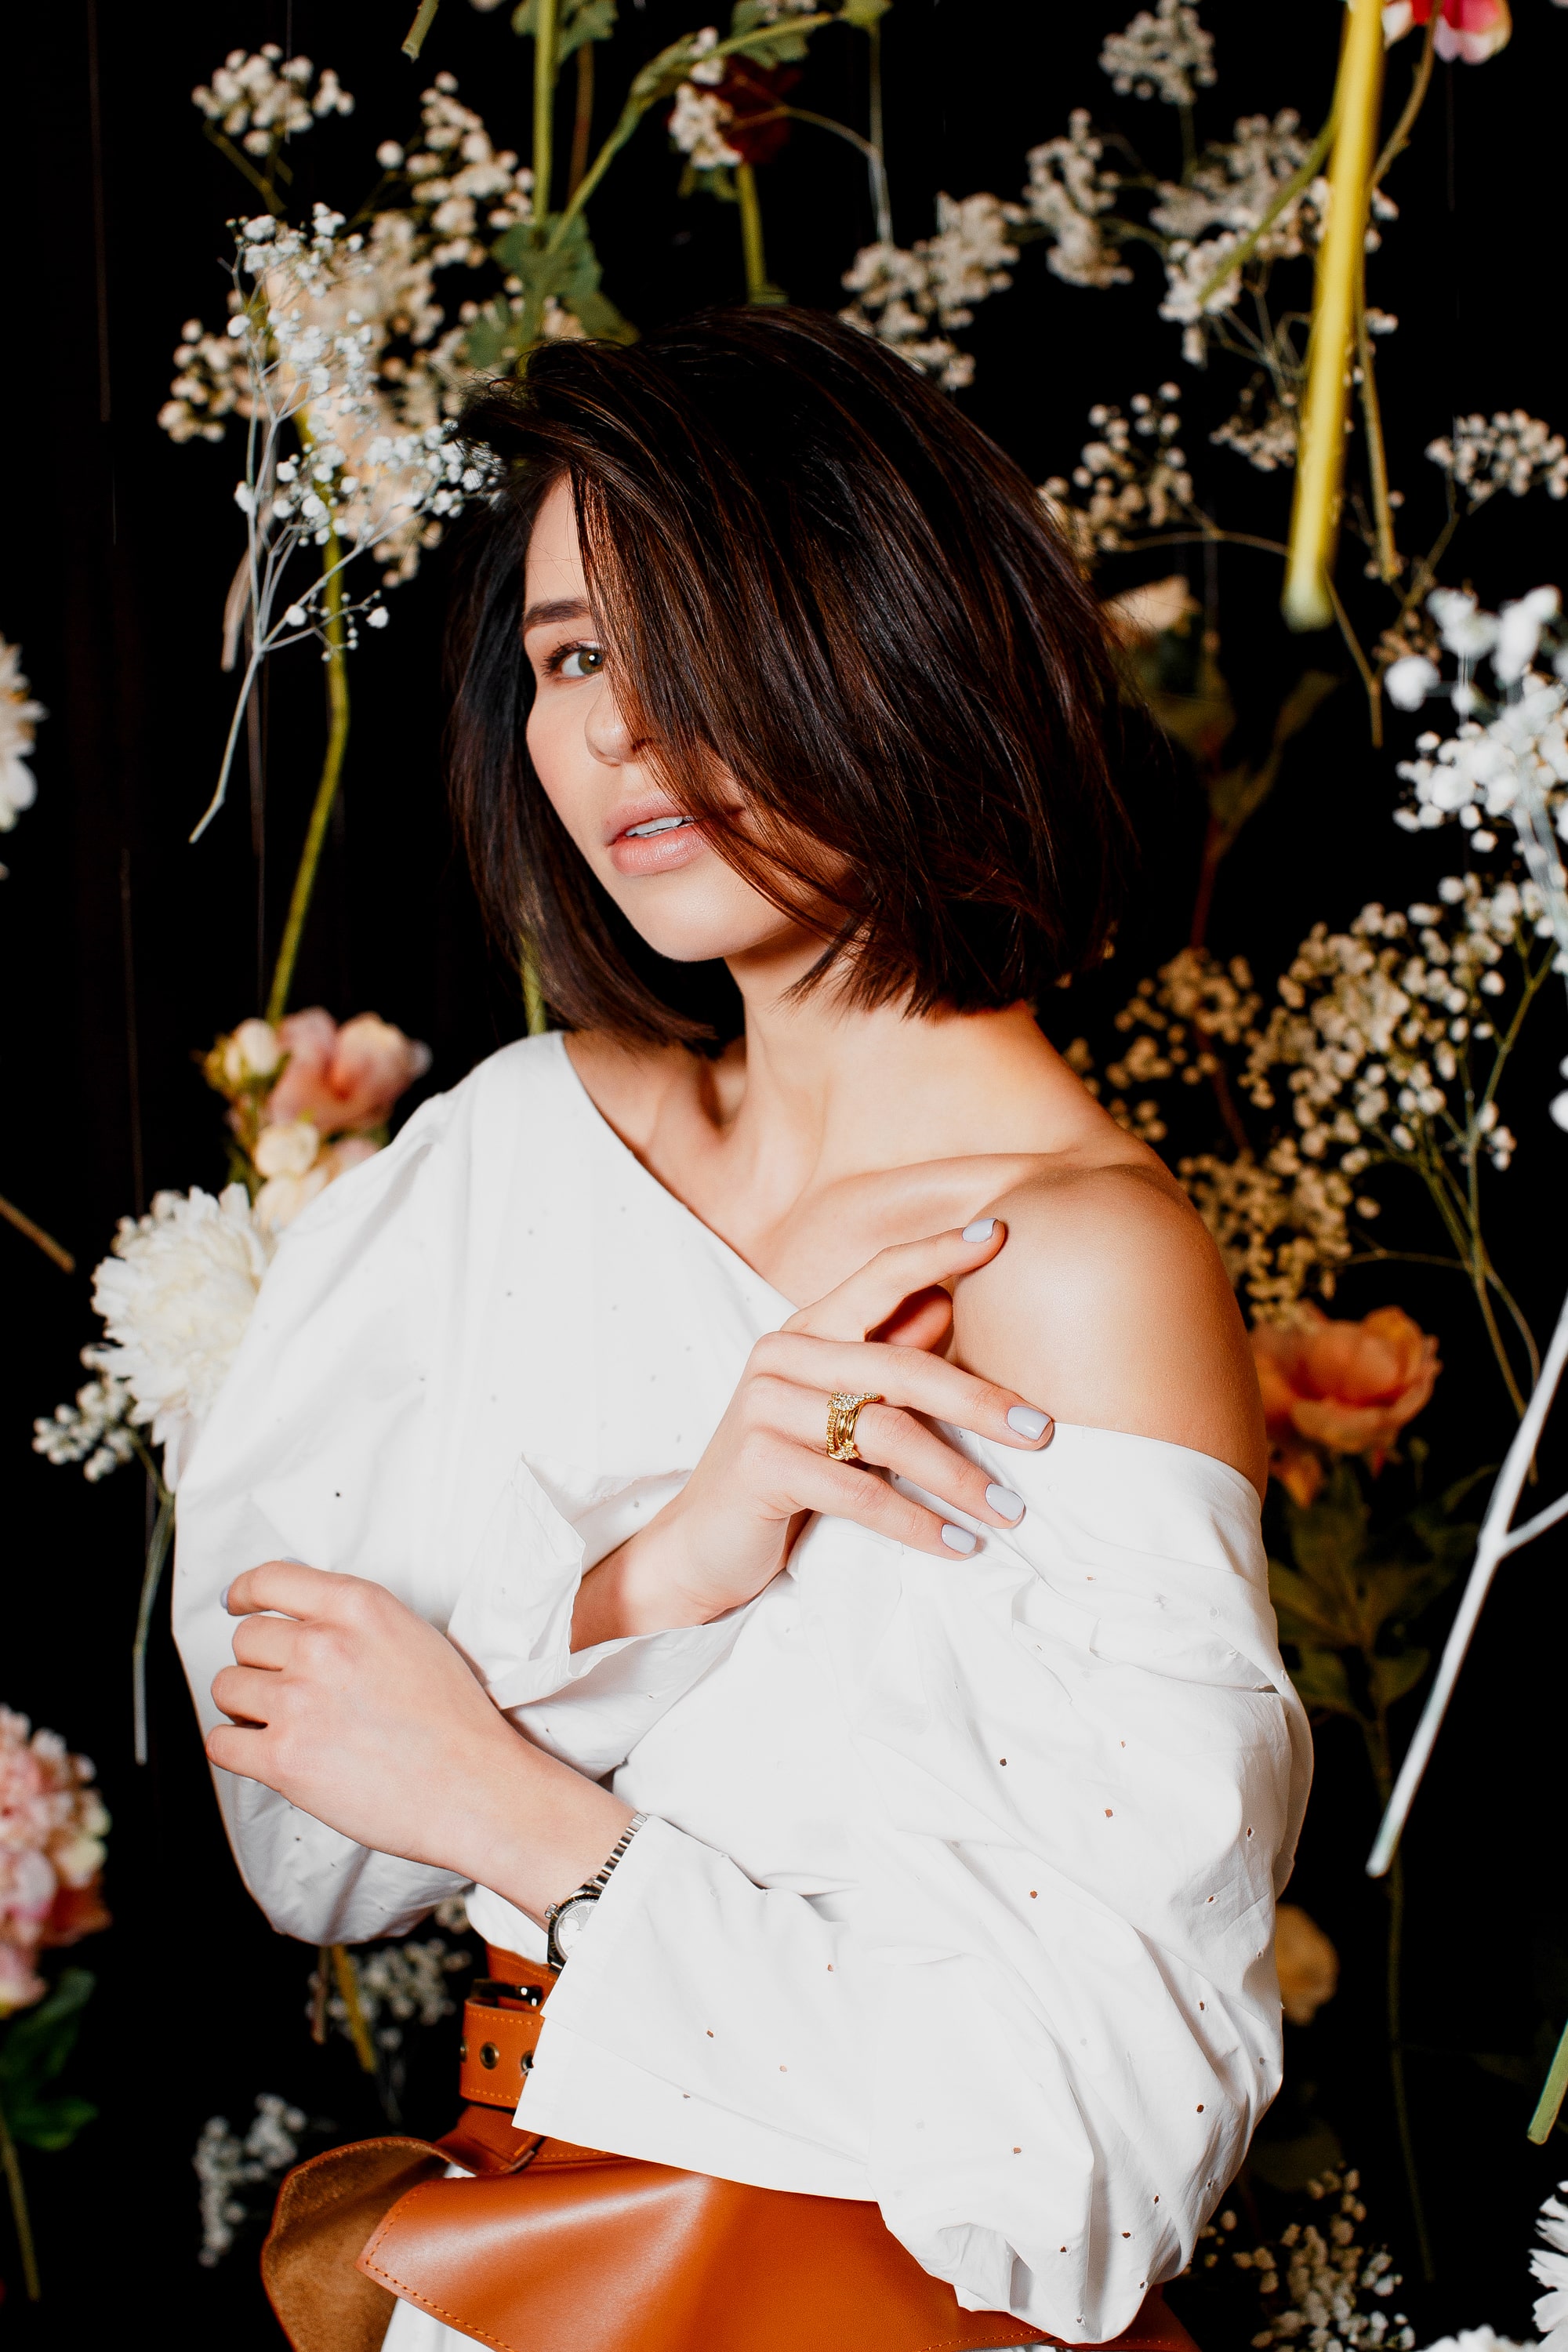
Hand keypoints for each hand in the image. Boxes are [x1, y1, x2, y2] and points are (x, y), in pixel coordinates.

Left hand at [207, 1562, 629, 1915]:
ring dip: (247, 1706)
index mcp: (358, 1607)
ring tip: (285, 1723)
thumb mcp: (413, 1636)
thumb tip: (304, 1624)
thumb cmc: (455, 1721)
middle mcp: (322, 1645)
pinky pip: (221, 1743)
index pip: (271, 1579)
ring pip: (227, 1688)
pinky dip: (236, 1749)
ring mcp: (298, 1701)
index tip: (240, 1603)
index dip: (246, 1593)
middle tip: (291, 1688)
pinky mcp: (283, 1758)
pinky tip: (264, 1752)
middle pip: (246, 1639)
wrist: (473, 1787)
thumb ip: (355, 1621)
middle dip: (262, 1663)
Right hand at [572, 1221, 1053, 1644]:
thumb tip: (947, 1306)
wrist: (699, 1548)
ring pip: (886, 1433)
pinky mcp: (758, 1464)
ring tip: (1011, 1511)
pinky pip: (857, 1491)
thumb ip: (883, 1362)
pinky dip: (917, 1522)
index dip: (939, 1253)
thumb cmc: (782, 1473)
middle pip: (901, 1367)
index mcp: (805, 1332)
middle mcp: (781, 1356)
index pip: (878, 1277)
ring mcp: (764, 1407)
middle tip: (1044, 1432)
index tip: (1002, 1236)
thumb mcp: (835, 1412)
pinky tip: (959, 1544)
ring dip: (958, 1478)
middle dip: (980, 1401)